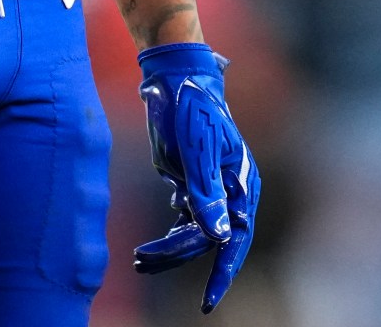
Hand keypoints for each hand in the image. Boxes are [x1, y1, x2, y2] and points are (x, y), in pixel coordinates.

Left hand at [131, 44, 260, 313]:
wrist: (175, 80)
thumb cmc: (191, 108)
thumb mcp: (196, 149)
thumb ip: (206, 193)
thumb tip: (218, 237)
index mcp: (241, 185)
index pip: (235, 239)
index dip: (222, 273)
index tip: (206, 302)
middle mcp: (229, 192)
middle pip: (207, 240)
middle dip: (176, 256)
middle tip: (141, 262)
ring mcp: (211, 190)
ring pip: (193, 234)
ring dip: (169, 250)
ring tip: (139, 261)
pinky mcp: (192, 184)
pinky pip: (184, 221)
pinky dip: (168, 237)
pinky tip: (151, 248)